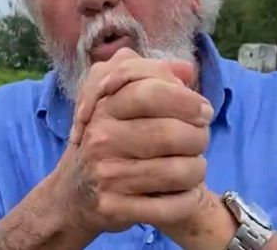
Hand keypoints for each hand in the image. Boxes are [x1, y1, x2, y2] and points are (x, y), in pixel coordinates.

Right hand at [47, 53, 213, 234]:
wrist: (73, 192)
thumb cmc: (108, 139)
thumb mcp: (117, 97)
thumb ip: (150, 75)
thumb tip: (186, 69)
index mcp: (105, 106)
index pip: (152, 92)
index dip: (188, 101)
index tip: (204, 111)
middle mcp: (102, 138)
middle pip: (172, 133)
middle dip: (199, 137)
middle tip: (200, 141)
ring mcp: (106, 174)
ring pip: (177, 171)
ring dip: (197, 170)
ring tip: (193, 167)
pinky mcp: (114, 207)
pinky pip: (170, 206)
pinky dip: (188, 200)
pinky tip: (185, 193)